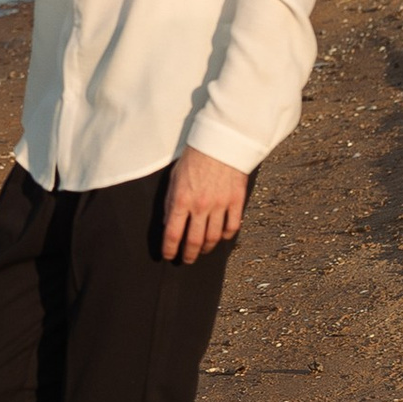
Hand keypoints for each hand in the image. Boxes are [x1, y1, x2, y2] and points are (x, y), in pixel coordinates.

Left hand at [162, 146, 246, 261]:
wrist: (221, 141)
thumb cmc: (195, 157)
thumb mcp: (174, 177)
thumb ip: (170, 201)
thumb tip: (166, 222)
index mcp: (182, 199)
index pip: (172, 234)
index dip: (169, 249)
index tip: (167, 256)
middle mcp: (200, 206)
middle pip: (193, 241)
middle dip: (188, 255)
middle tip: (186, 260)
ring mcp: (220, 205)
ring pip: (213, 238)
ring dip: (206, 248)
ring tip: (201, 250)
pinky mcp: (236, 201)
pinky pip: (232, 227)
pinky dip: (225, 236)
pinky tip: (220, 237)